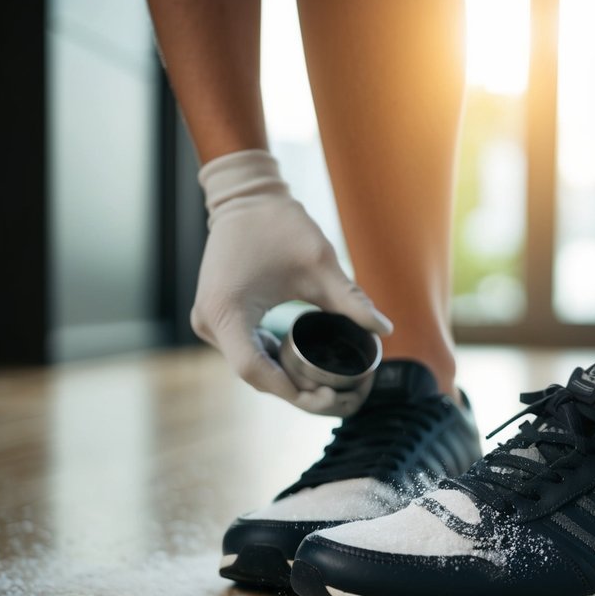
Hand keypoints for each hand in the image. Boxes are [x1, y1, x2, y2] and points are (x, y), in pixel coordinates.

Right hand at [192, 150, 392, 415]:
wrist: (245, 198)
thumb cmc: (278, 225)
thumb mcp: (319, 264)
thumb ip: (350, 300)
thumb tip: (385, 330)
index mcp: (227, 313)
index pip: (256, 372)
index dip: (292, 391)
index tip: (327, 395)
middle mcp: (209, 324)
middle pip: (255, 376)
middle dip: (297, 391)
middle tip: (340, 397)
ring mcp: (209, 323)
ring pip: (252, 367)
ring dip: (288, 381)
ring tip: (330, 389)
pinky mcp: (219, 320)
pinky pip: (248, 352)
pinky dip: (276, 364)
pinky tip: (307, 371)